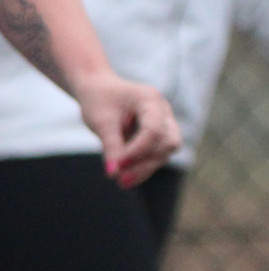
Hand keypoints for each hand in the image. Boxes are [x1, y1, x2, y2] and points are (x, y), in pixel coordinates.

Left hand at [73, 71, 180, 187]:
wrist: (97, 89)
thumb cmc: (98, 100)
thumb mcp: (101, 122)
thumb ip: (111, 146)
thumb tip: (114, 174)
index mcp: (150, 99)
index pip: (154, 130)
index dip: (138, 151)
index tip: (118, 167)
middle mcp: (163, 110)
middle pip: (168, 142)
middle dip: (147, 162)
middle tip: (121, 181)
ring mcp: (165, 122)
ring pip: (166, 151)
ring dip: (146, 168)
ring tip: (121, 182)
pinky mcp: (159, 135)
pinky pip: (158, 154)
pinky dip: (143, 165)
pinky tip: (125, 176)